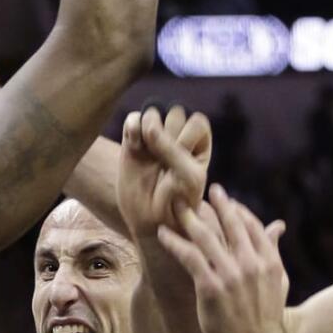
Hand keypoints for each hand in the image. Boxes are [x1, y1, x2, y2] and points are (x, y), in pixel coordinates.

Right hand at [116, 104, 210, 239]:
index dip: (187, 138)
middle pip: (175, 113)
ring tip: (147, 151)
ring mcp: (154, 137)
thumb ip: (172, 149)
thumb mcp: (187, 177)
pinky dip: (132, 127)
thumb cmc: (177, 202)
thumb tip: (148, 126)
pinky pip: (134, 119)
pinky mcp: (133, 141)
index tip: (181, 163)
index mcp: (199, 143)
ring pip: (154, 111)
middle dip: (169, 134)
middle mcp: (178, 136)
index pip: (197, 121)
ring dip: (150, 127)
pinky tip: (133, 146)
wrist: (151, 221)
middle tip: (163, 161)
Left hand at [157, 184, 290, 332]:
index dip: (235, 209)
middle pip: (229, 224)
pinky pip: (189, 256)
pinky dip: (174, 242)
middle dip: (214, 204)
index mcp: (268, 260)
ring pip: (206, 236)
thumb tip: (278, 225)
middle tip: (200, 190)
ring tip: (176, 205)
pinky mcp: (210, 286)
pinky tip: (163, 233)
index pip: (250, 224)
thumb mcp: (278, 280)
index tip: (223, 200)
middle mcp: (251, 263)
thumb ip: (274, 250)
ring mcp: (230, 274)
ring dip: (189, 217)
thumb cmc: (266, 317)